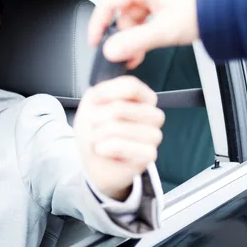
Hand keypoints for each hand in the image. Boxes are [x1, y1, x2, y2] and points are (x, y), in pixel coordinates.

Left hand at [74, 76, 164, 200]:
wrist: (95, 161)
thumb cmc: (97, 130)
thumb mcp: (91, 105)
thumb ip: (98, 92)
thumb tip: (99, 92)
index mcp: (144, 98)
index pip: (131, 85)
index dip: (106, 92)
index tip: (94, 101)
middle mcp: (154, 114)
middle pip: (121, 108)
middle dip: (98, 118)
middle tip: (94, 126)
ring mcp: (154, 135)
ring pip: (121, 128)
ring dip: (99, 135)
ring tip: (97, 140)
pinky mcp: (150, 154)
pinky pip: (123, 146)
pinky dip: (105, 148)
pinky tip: (103, 150)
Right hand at [88, 0, 200, 68]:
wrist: (233, 4)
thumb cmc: (204, 8)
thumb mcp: (164, 30)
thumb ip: (134, 42)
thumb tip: (111, 51)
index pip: (108, 1)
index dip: (98, 24)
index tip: (95, 42)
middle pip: (124, 11)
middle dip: (124, 35)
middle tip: (127, 56)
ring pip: (138, 15)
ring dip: (138, 35)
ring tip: (142, 54)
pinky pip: (151, 14)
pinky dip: (149, 29)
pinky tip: (153, 42)